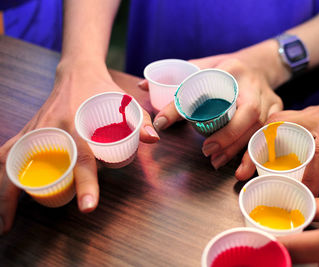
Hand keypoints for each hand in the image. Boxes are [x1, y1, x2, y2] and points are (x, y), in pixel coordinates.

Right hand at [0, 59, 158, 233]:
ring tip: (2, 222)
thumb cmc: (102, 91)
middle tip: (8, 228)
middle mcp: (51, 129)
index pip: (82, 159)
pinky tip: (3, 194)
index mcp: (77, 124)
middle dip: (17, 197)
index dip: (86, 183)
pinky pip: (7, 153)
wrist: (76, 73)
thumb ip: (141, 121)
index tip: (88, 207)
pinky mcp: (27, 131)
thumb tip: (154, 140)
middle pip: (34, 166)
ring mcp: (35, 130)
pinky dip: (3, 173)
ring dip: (1, 191)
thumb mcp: (125, 103)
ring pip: (9, 162)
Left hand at [140, 53, 282, 169]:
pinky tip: (242, 169)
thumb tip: (141, 87)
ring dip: (240, 149)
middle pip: (250, 114)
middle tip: (207, 152)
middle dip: (229, 136)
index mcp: (233, 70)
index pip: (219, 91)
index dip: (197, 108)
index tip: (178, 130)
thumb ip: (177, 79)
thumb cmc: (226, 68)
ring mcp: (271, 100)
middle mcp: (255, 86)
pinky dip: (255, 153)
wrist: (260, 65)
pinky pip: (270, 136)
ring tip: (216, 163)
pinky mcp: (279, 112)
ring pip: (261, 128)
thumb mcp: (202, 67)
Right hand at [235, 74, 318, 194]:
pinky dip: (263, 135)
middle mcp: (316, 115)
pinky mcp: (301, 115)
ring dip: (256, 141)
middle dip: (258, 149)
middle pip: (278, 128)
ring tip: (245, 163)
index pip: (318, 149)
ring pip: (272, 122)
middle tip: (244, 171)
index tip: (305, 193)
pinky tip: (256, 151)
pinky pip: (276, 122)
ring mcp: (306, 113)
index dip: (309, 174)